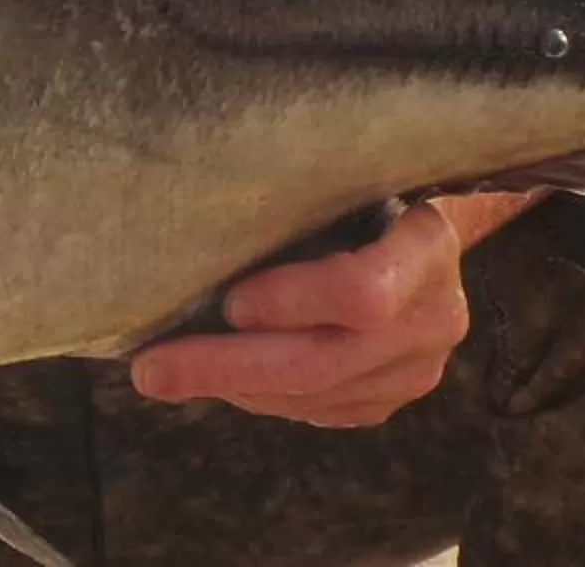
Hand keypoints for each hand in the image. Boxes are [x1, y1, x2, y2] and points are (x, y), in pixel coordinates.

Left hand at [127, 191, 539, 427]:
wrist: (429, 229)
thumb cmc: (368, 184)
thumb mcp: (347, 173)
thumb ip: (300, 195)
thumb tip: (192, 212)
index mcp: (427, 244)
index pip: (364, 292)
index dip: (292, 301)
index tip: (229, 300)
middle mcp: (434, 317)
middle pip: (324, 361)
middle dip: (227, 367)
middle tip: (150, 371)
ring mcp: (418, 369)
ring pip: (313, 397)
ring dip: (234, 386)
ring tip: (170, 371)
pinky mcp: (392, 400)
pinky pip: (317, 412)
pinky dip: (261, 396)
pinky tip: (222, 377)